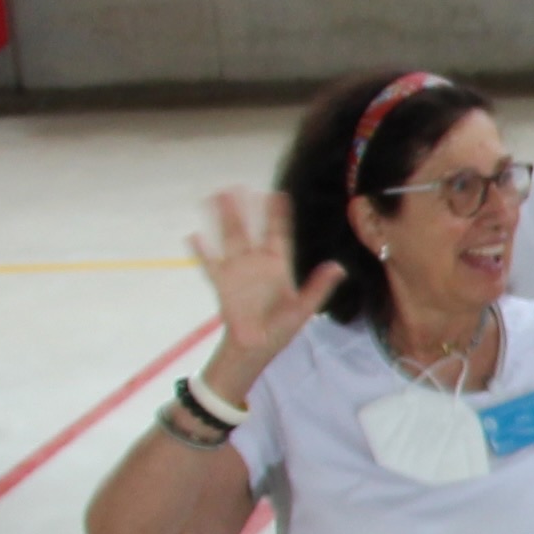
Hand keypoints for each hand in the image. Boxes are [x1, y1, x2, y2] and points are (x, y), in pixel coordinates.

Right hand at [185, 187, 339, 388]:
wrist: (256, 347)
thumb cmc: (281, 329)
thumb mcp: (304, 308)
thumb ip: (319, 287)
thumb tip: (338, 267)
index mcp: (278, 266)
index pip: (278, 235)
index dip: (278, 216)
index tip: (278, 195)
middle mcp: (256, 263)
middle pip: (249, 230)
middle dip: (244, 209)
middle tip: (238, 186)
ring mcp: (238, 271)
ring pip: (229, 239)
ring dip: (222, 220)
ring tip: (215, 198)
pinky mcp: (222, 284)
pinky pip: (211, 265)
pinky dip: (202, 252)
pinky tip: (194, 236)